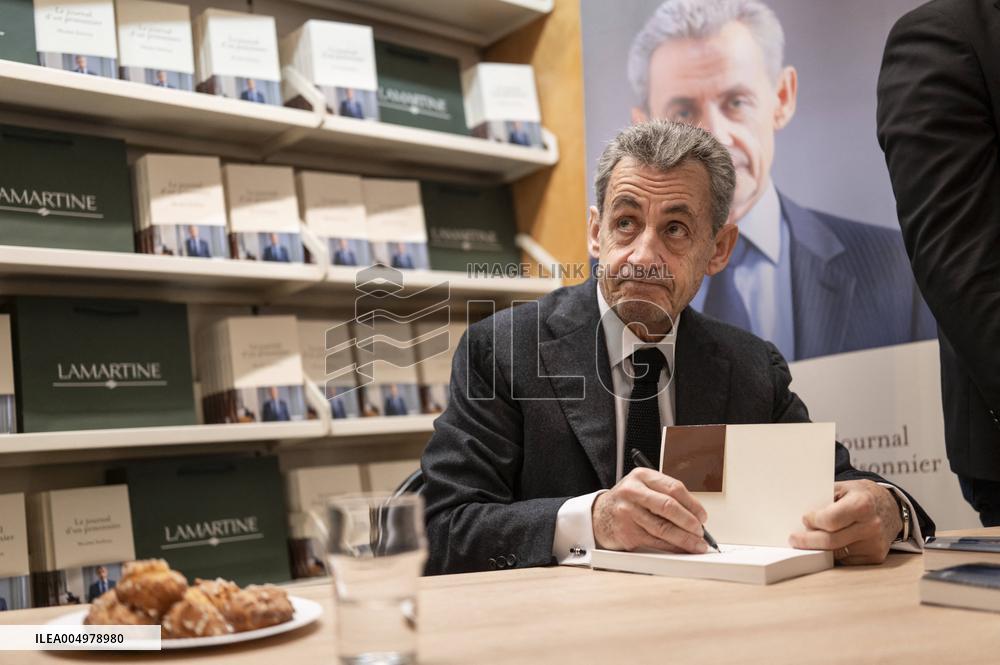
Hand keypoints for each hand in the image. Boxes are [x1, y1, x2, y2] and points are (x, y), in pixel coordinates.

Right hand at [592, 468, 708, 552]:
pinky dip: (671, 547)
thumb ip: (666, 495)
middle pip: (668, 507)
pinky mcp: (626, 532)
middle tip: (701, 532)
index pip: (674, 488)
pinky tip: (681, 549)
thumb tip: (696, 516)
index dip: (693, 504)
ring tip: (696, 544)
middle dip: (689, 522)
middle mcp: (632, 492)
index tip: (703, 516)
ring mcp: (627, 512)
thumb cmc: (627, 501)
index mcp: (642, 476)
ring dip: (684, 539)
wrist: (599, 514)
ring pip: (663, 528)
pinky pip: (654, 542)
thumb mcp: (643, 487)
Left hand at [788, 480, 902, 564]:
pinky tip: (829, 546)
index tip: (805, 519)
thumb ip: (823, 498)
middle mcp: (871, 526)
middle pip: (830, 541)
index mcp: (862, 504)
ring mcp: (874, 543)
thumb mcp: (843, 487)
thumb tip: (798, 511)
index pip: (830, 520)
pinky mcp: (875, 556)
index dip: (813, 521)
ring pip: (836, 553)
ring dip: (819, 549)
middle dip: (808, 541)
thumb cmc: (860, 495)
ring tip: (808, 541)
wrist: (889, 506)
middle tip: (794, 539)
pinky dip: (834, 555)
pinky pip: (846, 560)